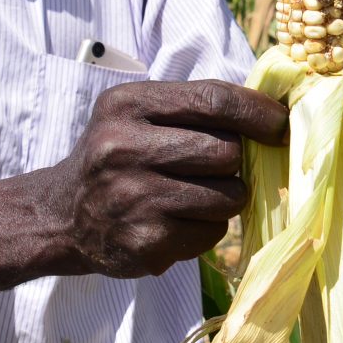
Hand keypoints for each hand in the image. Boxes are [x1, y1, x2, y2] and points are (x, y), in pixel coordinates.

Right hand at [53, 80, 287, 278]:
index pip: (212, 100)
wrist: (62, 216)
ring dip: (224, 197)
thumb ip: (192, 108)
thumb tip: (271, 112)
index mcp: (126, 105)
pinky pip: (211, 233)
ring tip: (191, 196)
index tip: (281, 122)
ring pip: (227, 196)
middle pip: (226, 151)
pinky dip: (205, 228)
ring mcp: (134, 197)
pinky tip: (174, 221)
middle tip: (216, 167)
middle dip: (234, 161)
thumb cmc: (115, 155)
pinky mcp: (145, 242)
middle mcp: (124, 147)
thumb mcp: (136, 115)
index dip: (257, 111)